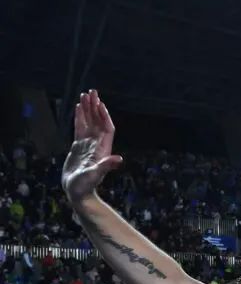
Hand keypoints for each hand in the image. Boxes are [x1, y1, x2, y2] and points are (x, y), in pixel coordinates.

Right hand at [61, 90, 123, 204]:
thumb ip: (106, 166)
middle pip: (97, 121)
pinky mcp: (78, 147)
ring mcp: (87, 145)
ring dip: (87, 109)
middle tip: (92, 91)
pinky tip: (78, 108)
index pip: (106, 127)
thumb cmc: (86, 185)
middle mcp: (96, 144)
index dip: (104, 115)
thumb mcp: (96, 174)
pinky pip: (80, 128)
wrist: (77, 192)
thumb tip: (119, 160)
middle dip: (95, 106)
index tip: (100, 102)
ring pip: (89, 122)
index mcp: (102, 148)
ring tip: (84, 95)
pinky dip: (79, 118)